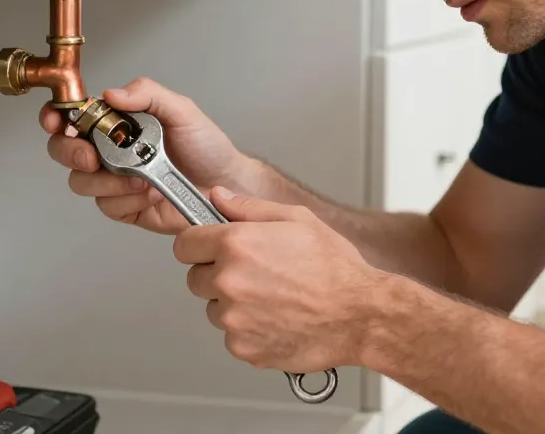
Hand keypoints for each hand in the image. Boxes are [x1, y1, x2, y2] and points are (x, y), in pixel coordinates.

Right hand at [40, 77, 259, 233]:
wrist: (227, 183)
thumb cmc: (206, 146)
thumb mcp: (181, 110)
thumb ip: (148, 94)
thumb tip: (112, 93)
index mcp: (118, 123)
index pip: (74, 117)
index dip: (56, 118)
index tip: (57, 122)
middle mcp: (110, 151)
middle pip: (65, 152)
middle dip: (72, 154)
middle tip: (93, 158)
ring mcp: (115, 181)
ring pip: (83, 183)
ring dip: (110, 181)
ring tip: (143, 178)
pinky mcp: (125, 208)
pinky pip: (108, 206)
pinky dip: (128, 200)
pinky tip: (151, 194)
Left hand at [175, 187, 385, 372]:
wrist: (360, 314)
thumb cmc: (334, 268)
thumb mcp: (296, 218)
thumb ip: (248, 207)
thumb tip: (219, 197)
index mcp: (236, 244)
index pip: (184, 244)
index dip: (199, 243)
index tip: (210, 247)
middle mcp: (228, 281)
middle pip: (195, 278)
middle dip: (216, 273)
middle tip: (254, 272)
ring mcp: (233, 318)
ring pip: (214, 308)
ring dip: (233, 303)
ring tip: (272, 296)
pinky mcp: (243, 347)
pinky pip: (232, 335)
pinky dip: (248, 329)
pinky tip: (277, 317)